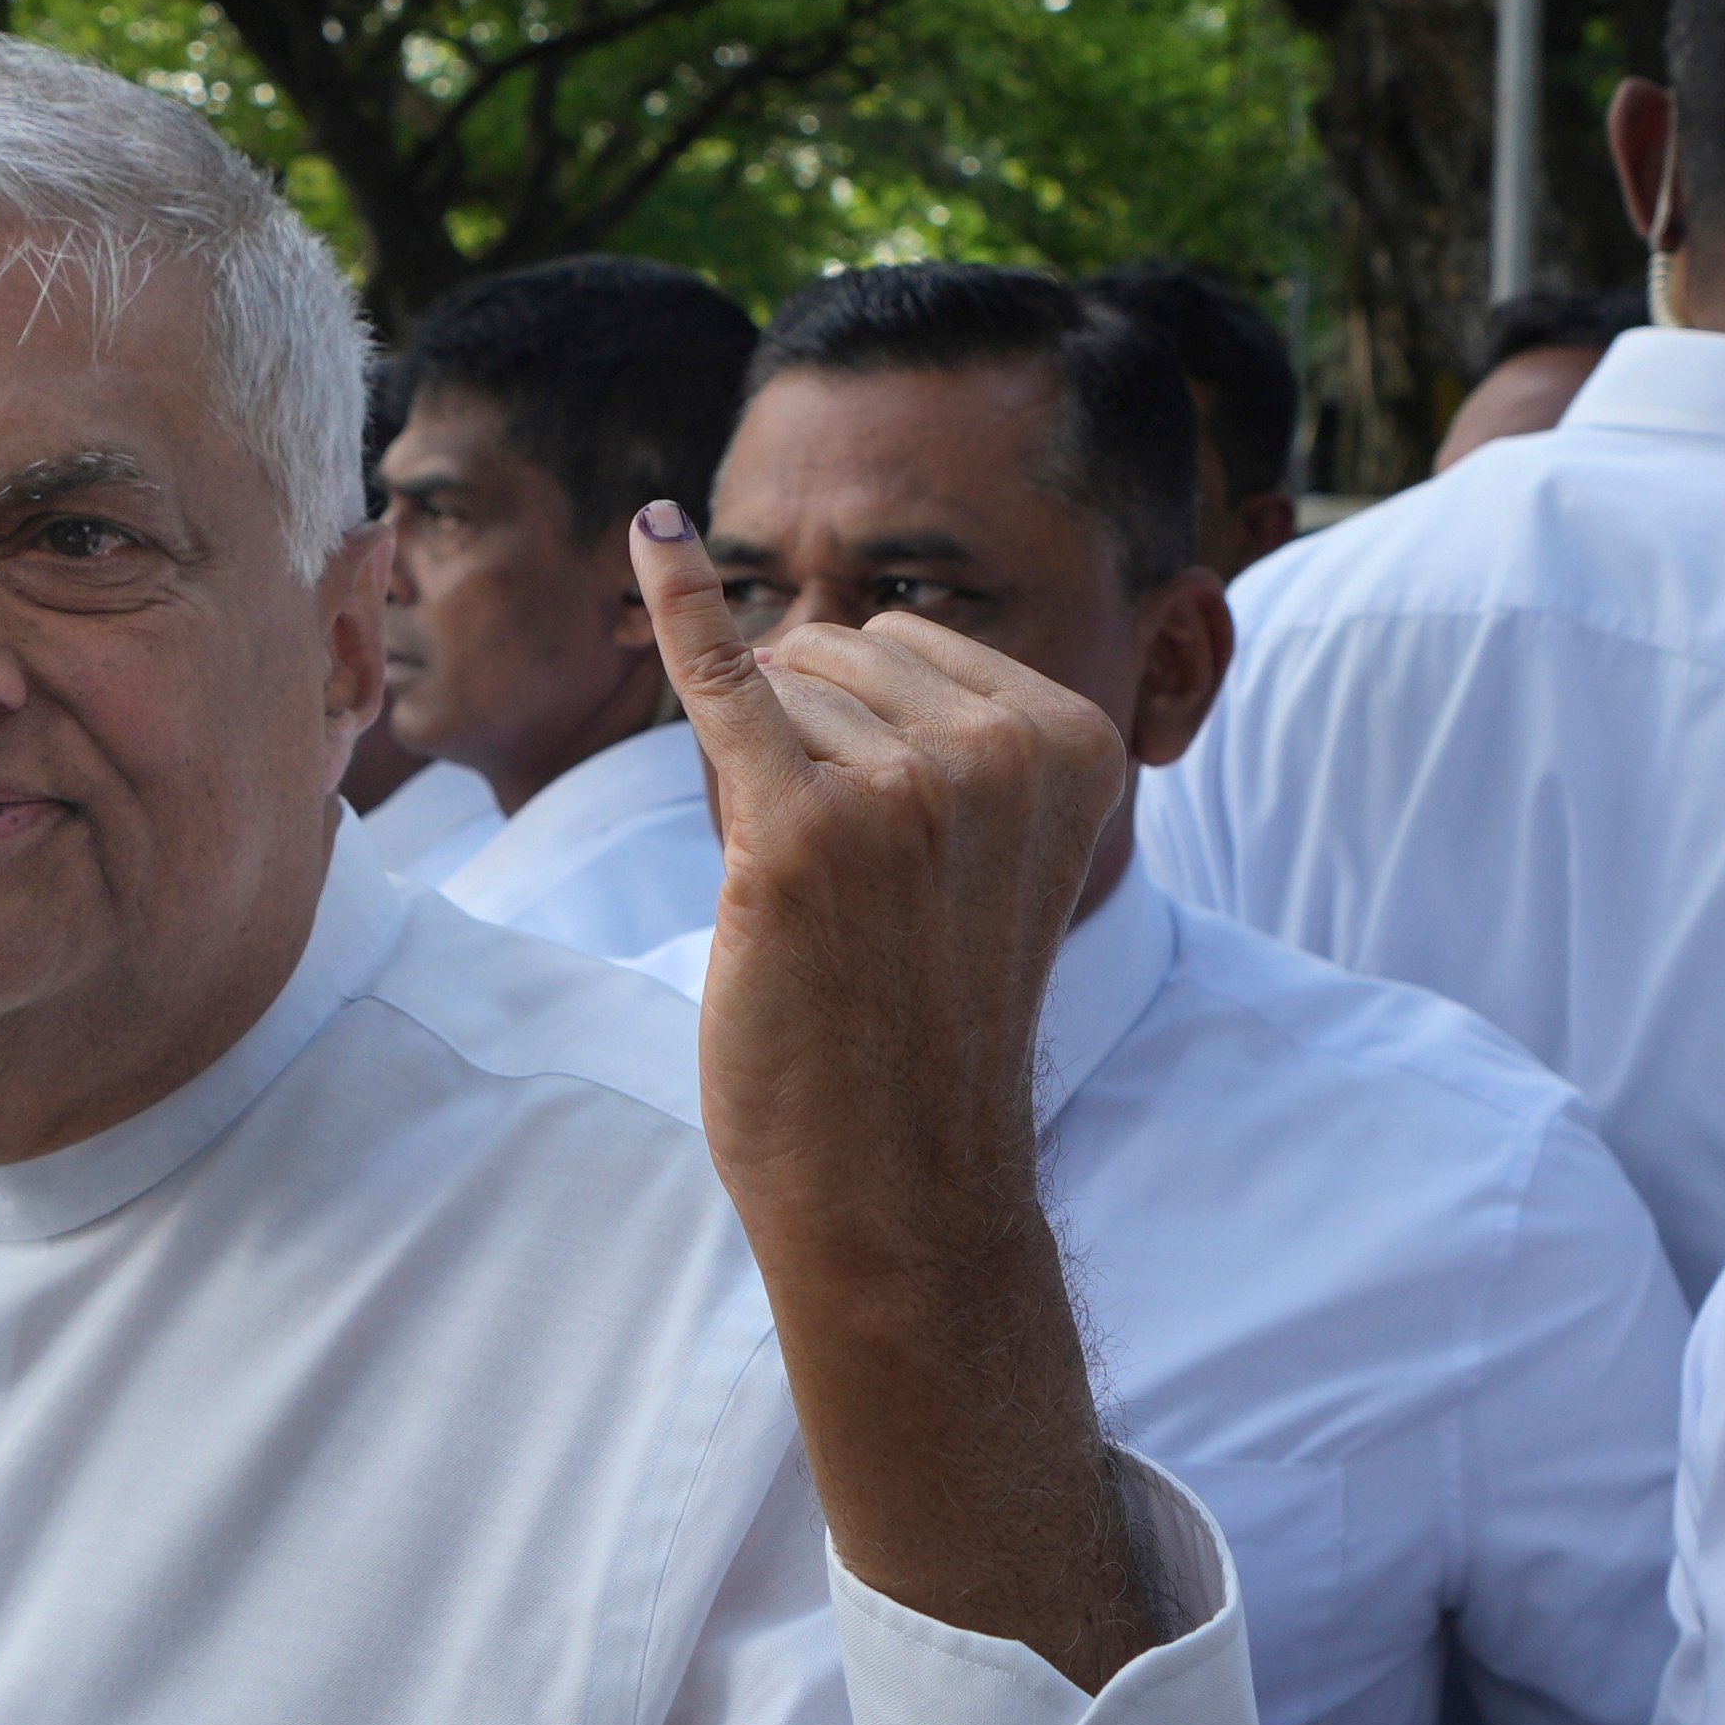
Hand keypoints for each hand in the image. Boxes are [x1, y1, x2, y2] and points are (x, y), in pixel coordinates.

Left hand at [635, 501, 1151, 1684]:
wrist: (899, 1186)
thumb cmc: (922, 1024)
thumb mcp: (978, 856)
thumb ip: (939, 741)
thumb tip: (809, 624)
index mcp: (1073, 741)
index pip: (906, 651)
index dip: (854, 735)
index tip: (893, 859)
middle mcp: (1002, 748)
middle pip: (835, 658)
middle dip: (800, 743)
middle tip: (839, 891)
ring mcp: (902, 783)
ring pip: (773, 696)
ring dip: (755, 781)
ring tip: (808, 907)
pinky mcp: (796, 827)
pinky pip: (721, 684)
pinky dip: (677, 610)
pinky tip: (651, 538)